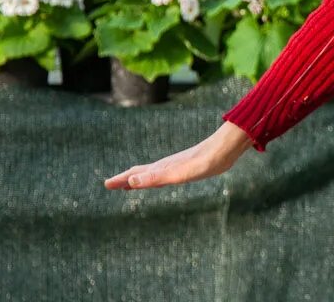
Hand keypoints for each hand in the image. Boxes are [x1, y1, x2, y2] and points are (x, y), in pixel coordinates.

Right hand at [104, 121, 253, 189]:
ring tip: (131, 182)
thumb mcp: (179, 174)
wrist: (226, 149)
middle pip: (142, 173)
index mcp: (162, 168)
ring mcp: (178, 165)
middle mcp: (167, 165)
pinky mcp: (189, 166)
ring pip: (153, 172)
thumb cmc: (205, 162)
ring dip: (140, 178)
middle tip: (111, 184)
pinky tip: (161, 178)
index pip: (136, 175)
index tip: (106, 184)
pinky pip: (167, 172)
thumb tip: (132, 182)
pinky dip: (157, 176)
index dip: (122, 180)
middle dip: (126, 179)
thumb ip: (156, 178)